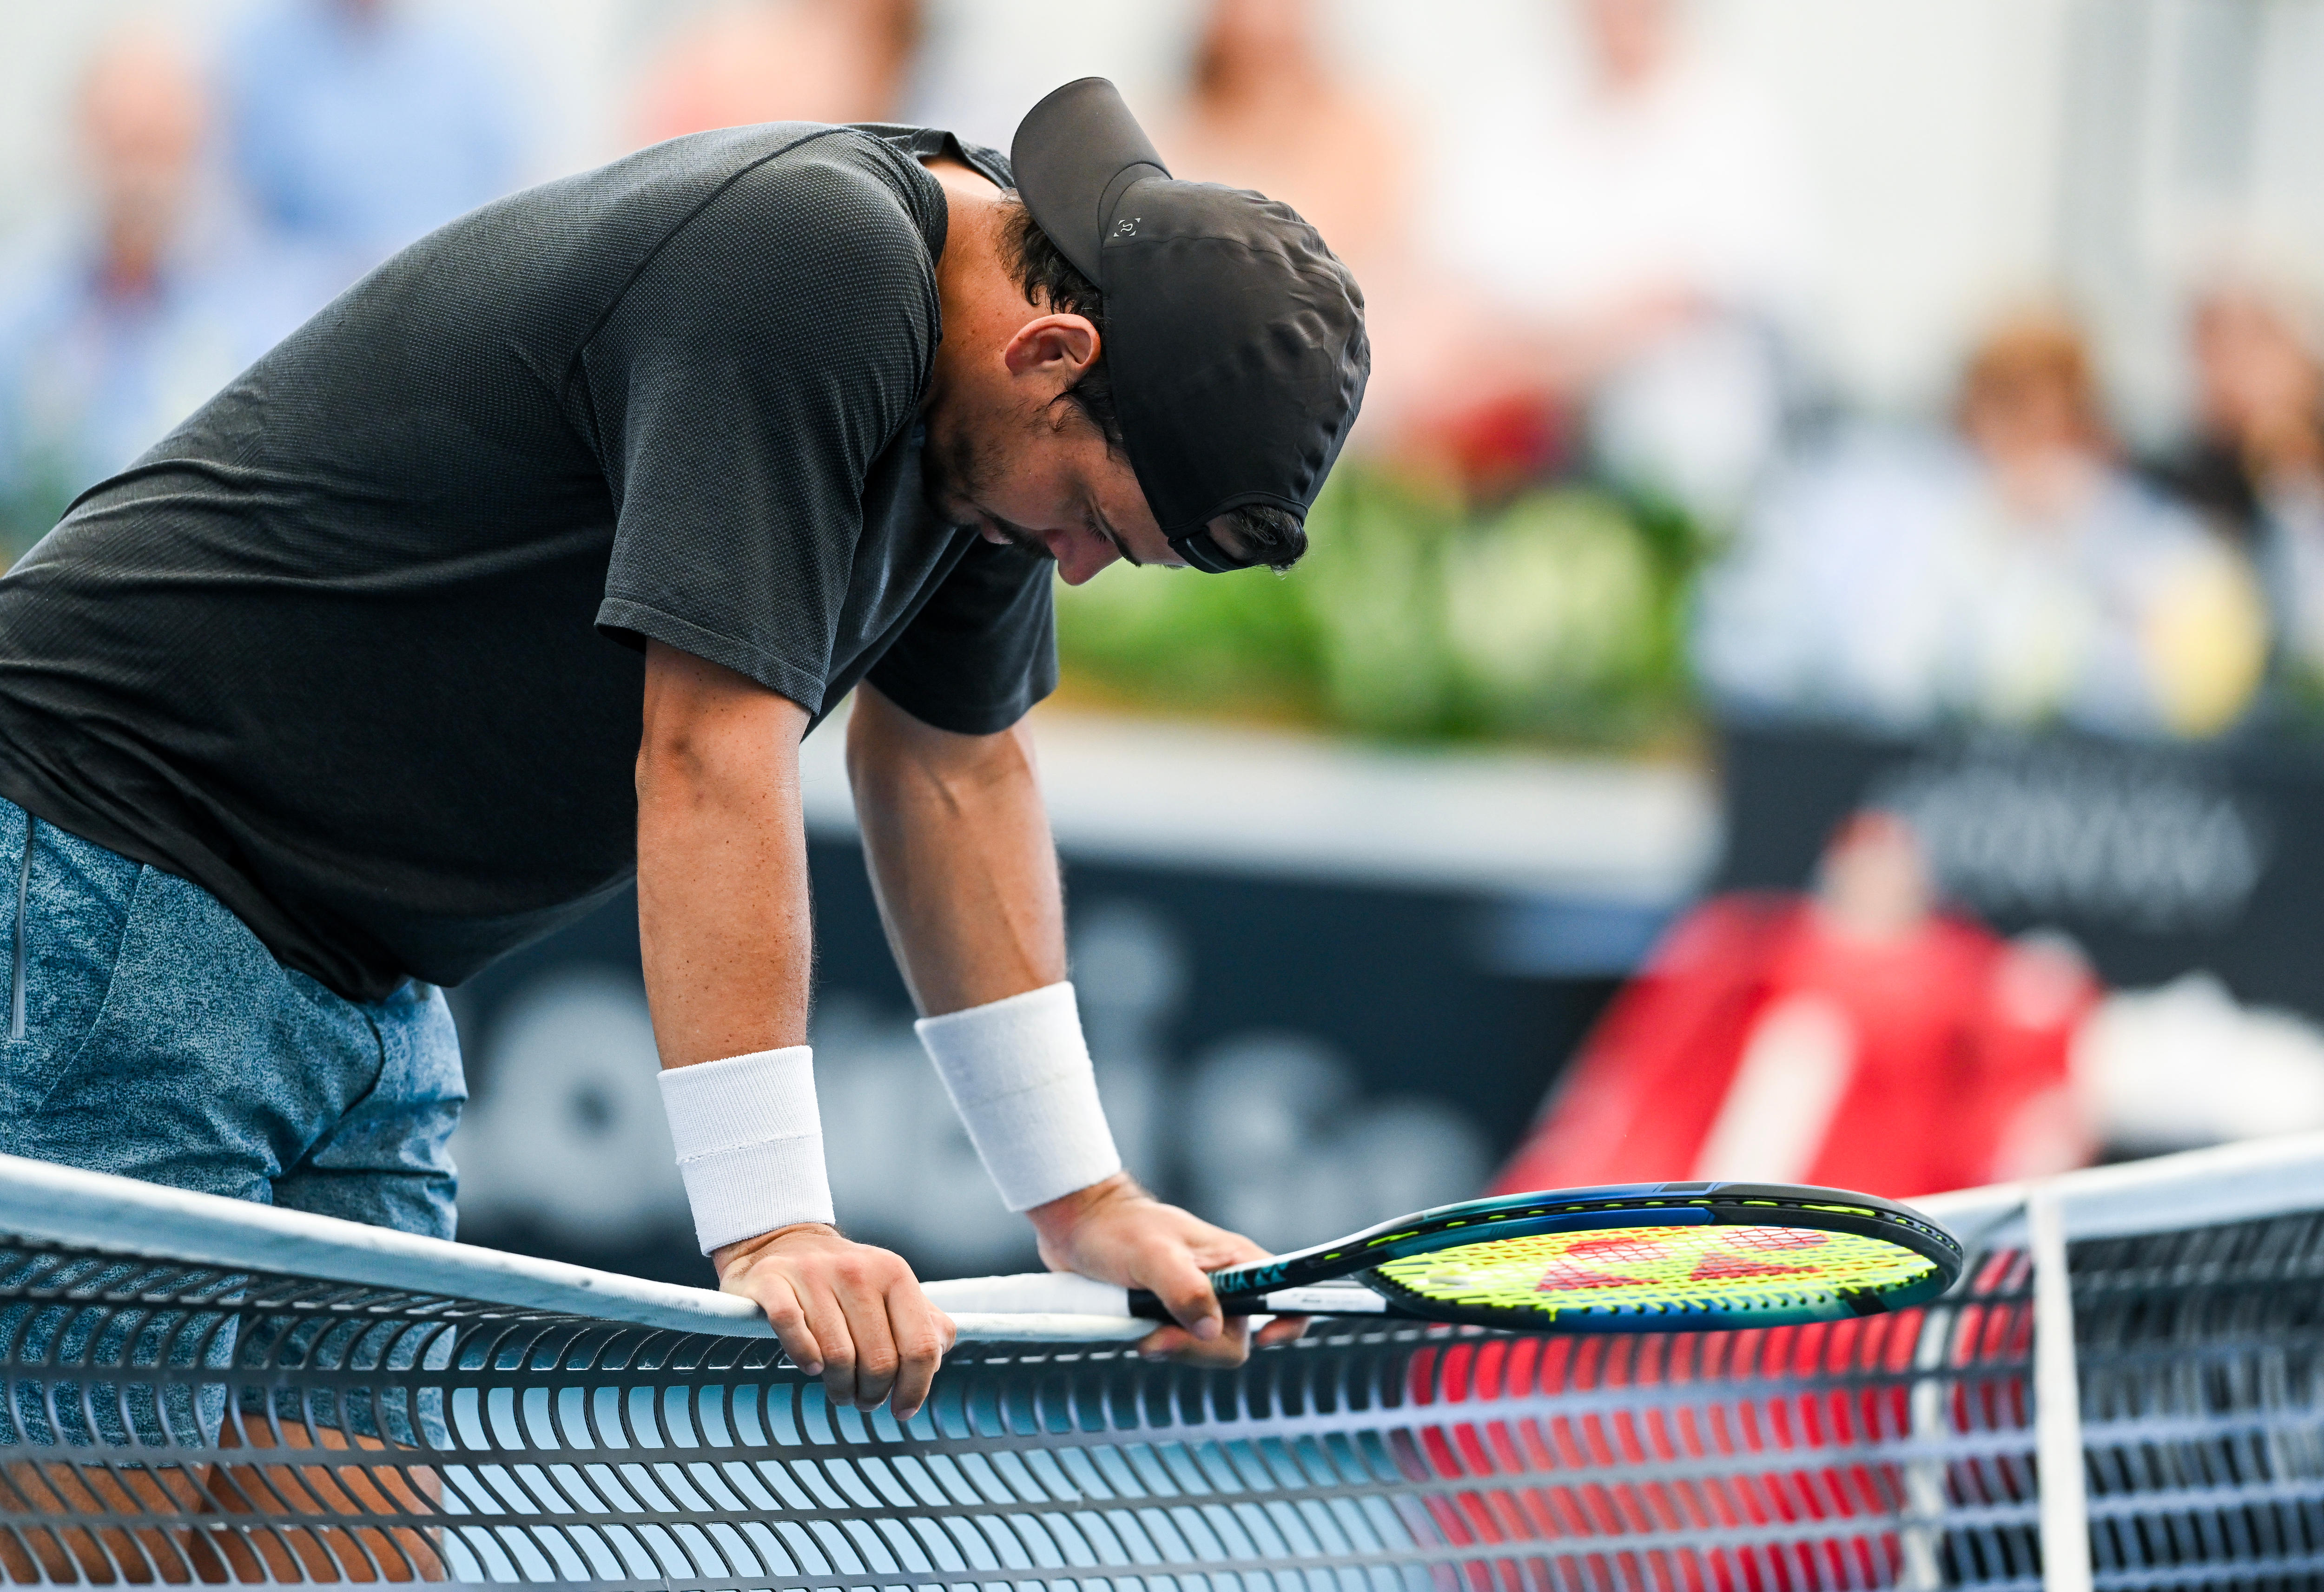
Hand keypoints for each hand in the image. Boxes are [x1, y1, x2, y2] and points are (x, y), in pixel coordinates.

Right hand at [714, 1223, 955, 1415]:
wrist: (789, 1241)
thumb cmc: (849, 1282)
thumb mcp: (894, 1292)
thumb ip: (925, 1324)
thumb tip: (938, 1357)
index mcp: (895, 1274)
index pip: (920, 1347)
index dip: (915, 1389)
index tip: (903, 1410)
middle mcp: (857, 1269)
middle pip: (879, 1362)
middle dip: (872, 1394)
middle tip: (863, 1398)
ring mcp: (813, 1273)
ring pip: (837, 1357)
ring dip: (839, 1388)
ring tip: (839, 1388)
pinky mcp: (773, 1280)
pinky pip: (792, 1330)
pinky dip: (804, 1358)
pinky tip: (812, 1366)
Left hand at [1027, 1173, 1305, 1366]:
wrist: (1078, 1228)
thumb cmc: (1118, 1228)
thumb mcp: (1151, 1254)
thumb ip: (1184, 1289)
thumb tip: (1210, 1329)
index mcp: (1236, 1261)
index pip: (1285, 1291)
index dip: (1288, 1320)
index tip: (1264, 1339)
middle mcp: (1225, 1286)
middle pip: (1235, 1341)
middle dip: (1198, 1347)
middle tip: (1157, 1336)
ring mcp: (1198, 1305)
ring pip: (1204, 1350)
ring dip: (1172, 1347)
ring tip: (1138, 1325)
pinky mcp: (1172, 1319)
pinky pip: (1177, 1349)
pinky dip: (1157, 1346)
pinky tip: (1135, 1328)